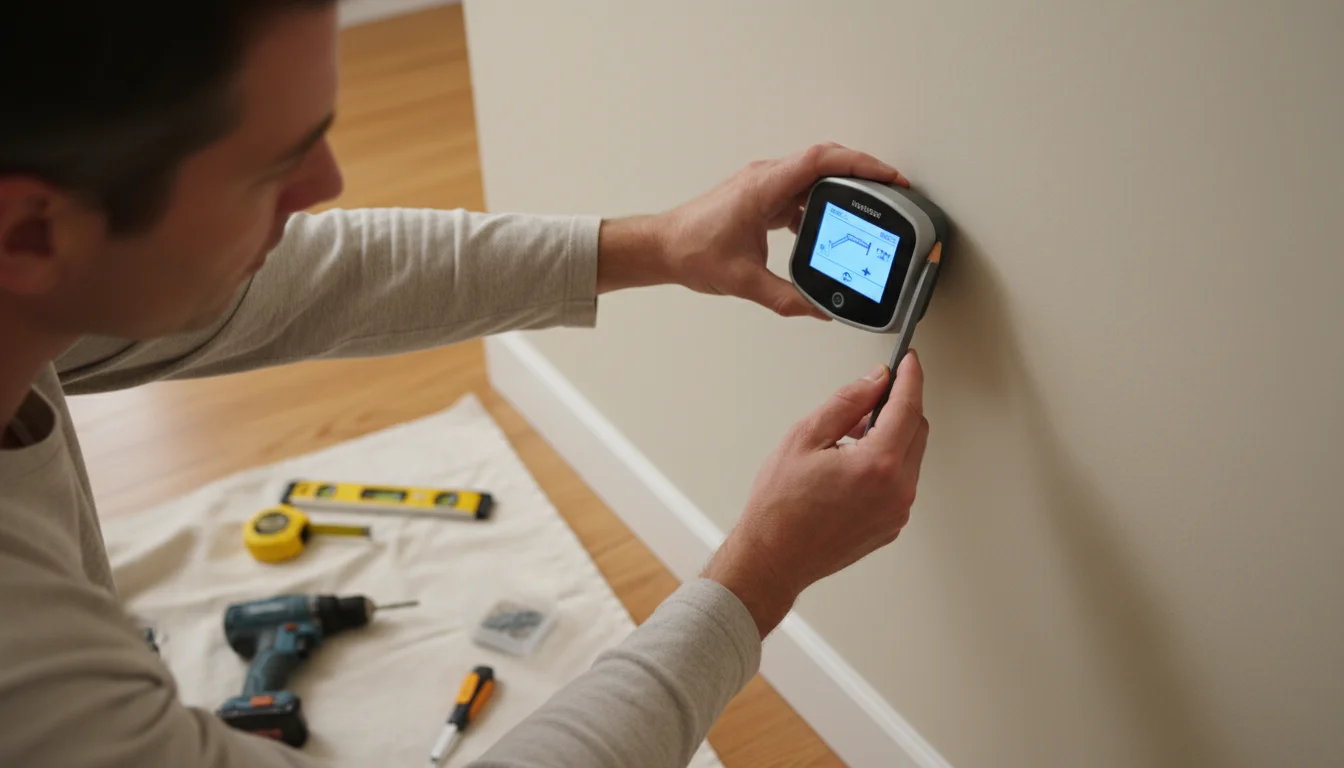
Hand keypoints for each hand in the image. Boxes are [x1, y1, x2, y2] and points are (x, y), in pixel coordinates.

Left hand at [596, 143, 907, 316]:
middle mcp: (764, 178)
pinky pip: (799, 192)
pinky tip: (829, 226)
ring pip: (813, 176)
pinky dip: (820, 203)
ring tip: (868, 207)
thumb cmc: (691, 252)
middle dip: (862, 173)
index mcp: (763, 187)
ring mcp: (762, 185)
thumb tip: (820, 311)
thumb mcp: (745, 282)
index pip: (822, 161)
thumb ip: (788, 299)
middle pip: (824, 162)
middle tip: (891, 190)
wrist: (661, 247)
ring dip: (841, 188)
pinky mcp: (759, 197)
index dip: (860, 164)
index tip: (888, 177)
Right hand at [704, 350, 929, 637]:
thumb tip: (874, 380)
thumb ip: (847, 403)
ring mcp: (897, 511)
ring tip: (848, 441)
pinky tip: (852, 466)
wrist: (773, 557)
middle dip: (898, 407)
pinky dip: (886, 465)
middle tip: (865, 402)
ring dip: (891, 438)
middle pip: (917, 429)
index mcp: (878, 464)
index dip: (910, 377)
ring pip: (911, 456)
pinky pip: (901, 482)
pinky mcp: (892, 525)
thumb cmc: (780, 506)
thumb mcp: (805, 437)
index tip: (908, 361)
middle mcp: (897, 490)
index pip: (908, 406)